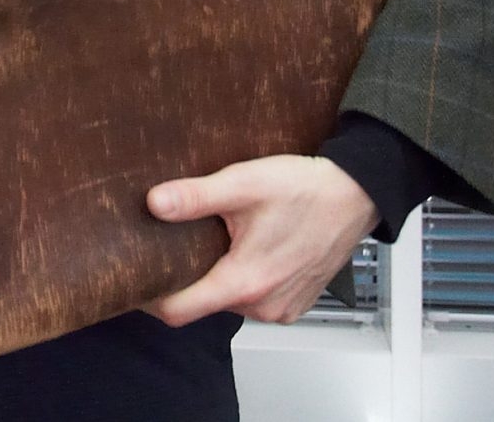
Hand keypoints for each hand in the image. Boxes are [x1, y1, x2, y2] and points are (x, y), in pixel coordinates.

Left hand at [143, 154, 377, 326]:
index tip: (136, 278)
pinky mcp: (294, 303)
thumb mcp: (244, 183)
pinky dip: (245, 278)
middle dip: (188, 275)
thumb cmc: (307, 189)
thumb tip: (154, 204)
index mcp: (246, 282)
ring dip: (219, 274)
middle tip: (177, 242)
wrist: (357, 193)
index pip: (179, 311)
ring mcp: (281, 308)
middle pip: (203, 303)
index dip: (151, 297)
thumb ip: (196, 197)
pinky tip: (248, 247)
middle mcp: (263, 304)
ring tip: (218, 238)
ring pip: (229, 300)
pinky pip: (255, 298)